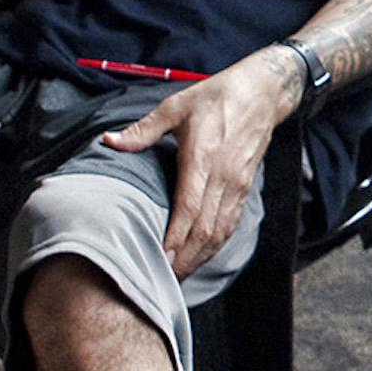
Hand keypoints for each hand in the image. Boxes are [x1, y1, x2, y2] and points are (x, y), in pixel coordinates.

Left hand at [96, 51, 295, 275]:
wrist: (261, 93)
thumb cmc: (216, 97)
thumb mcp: (175, 105)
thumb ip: (143, 129)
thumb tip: (110, 141)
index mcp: (203, 157)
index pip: (189, 207)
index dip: (176, 237)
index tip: (160, 257)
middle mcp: (223, 176)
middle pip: (205, 228)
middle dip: (185, 257)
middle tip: (163, 278)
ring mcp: (237, 185)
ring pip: (220, 231)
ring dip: (201, 256)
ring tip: (179, 275)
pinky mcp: (245, 188)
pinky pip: (231, 224)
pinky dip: (216, 245)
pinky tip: (201, 256)